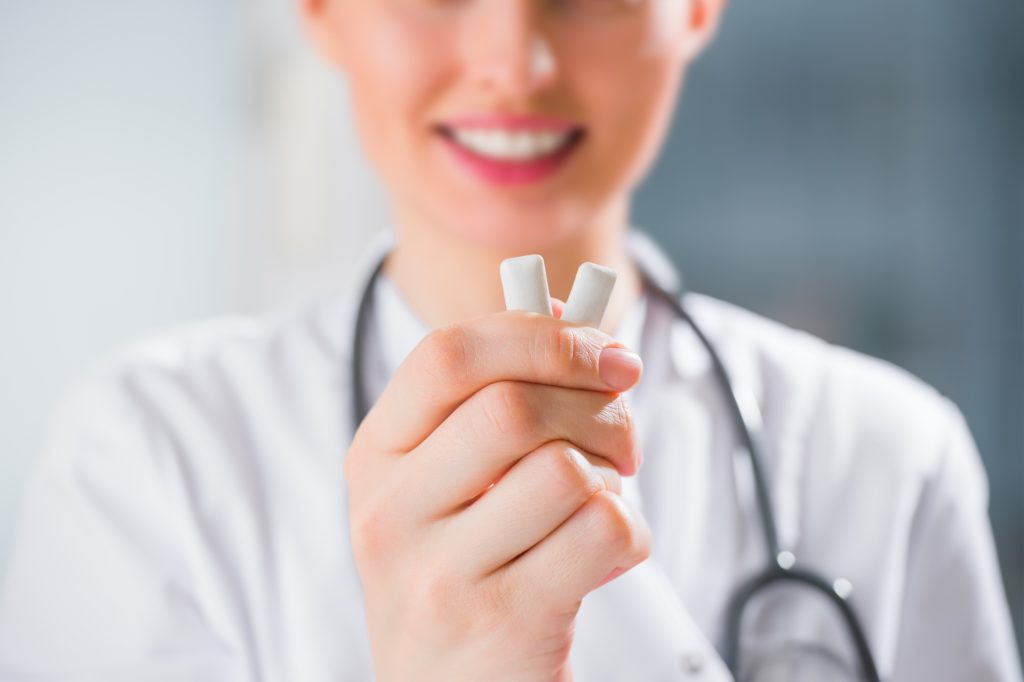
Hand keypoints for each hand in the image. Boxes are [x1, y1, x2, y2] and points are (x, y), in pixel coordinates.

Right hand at [345, 307, 650, 681]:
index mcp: (376, 456)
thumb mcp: (451, 479)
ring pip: (563, 470)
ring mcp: (440, 573)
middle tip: (622, 434)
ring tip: (600, 500)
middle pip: (514, 406)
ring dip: (611, 476)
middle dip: (596, 406)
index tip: (604, 353)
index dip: (540, 335)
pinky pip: (601, 532)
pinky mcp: (504, 622)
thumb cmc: (463, 567)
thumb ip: (498, 389)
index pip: (449, 354)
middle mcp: (392, 512)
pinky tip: (605, 554)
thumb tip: (562, 308)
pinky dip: (630, 531)